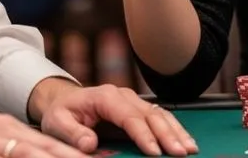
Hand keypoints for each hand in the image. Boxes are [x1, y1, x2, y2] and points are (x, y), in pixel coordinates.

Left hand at [31, 80, 197, 156]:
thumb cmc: (62, 113)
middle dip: (167, 134)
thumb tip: (89, 143)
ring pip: (160, 114)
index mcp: (105, 97)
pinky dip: (174, 129)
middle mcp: (124, 96)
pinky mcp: (139, 109)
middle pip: (150, 114)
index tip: (155, 152)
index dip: (143, 134)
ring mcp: (134, 101)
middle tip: (180, 153)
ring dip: (176, 131)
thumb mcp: (57, 122)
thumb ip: (73, 133)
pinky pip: (160, 117)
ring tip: (190, 149)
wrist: (65, 101)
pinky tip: (185, 141)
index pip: (129, 116)